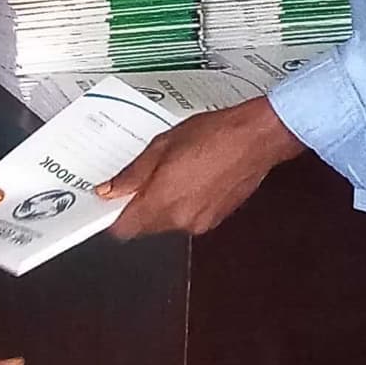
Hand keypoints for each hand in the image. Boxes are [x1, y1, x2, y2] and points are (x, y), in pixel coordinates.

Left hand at [101, 98, 301, 237]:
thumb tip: (110, 191)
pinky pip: (189, 217)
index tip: (111, 202)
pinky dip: (185, 203)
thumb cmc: (213, 135)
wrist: (256, 138)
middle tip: (143, 178)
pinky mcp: (216, 218)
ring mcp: (200, 222)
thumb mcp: (161, 146)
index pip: (125, 229)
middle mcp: (180, 220)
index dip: (114, 217)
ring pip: (168, 222)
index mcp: (162, 202)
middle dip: (140, 207)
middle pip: (146, 226)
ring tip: (173, 172)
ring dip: (164, 204)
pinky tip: (192, 177)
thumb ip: (132, 175)